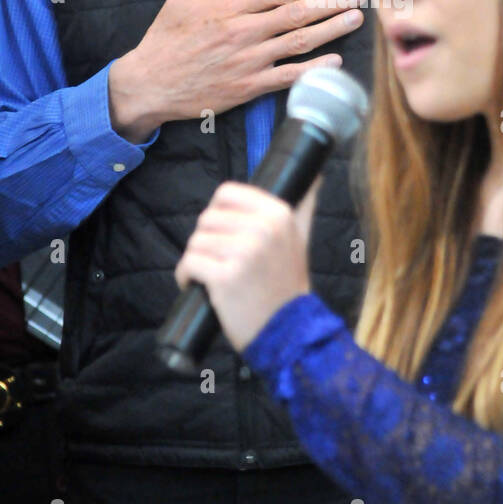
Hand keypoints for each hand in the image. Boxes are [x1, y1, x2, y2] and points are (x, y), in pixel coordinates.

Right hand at [108, 0, 365, 141]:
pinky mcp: (247, 88)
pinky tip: (336, 60)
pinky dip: (313, 69)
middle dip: (332, 1)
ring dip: (331, 30)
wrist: (147, 85)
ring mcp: (247, 62)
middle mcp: (243, 33)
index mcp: (229, 8)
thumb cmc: (165, 40)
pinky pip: (288, 77)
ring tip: (355, 18)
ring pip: (298, 43)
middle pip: (297, 13)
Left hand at [175, 178, 319, 351]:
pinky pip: (189, 263)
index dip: (217, 212)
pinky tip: (197, 285)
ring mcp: (243, 253)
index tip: (222, 231)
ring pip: (195, 241)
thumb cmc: (287, 284)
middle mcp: (262, 228)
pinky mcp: (224, 277)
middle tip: (218, 260)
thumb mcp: (301, 239)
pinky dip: (186, 276)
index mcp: (278, 213)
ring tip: (209, 275)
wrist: (289, 331)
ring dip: (195, 260)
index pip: (227, 192)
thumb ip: (304, 205)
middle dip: (205, 240)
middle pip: (207, 219)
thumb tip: (316, 173)